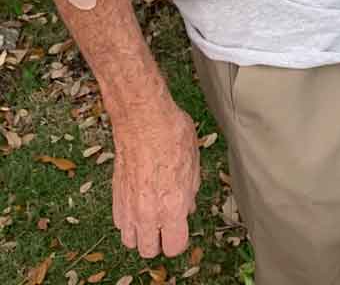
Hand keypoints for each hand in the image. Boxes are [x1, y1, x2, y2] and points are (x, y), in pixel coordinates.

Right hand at [112, 101, 200, 257]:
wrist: (143, 118)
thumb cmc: (172, 134)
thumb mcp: (194, 162)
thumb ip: (190, 192)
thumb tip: (187, 207)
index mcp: (173, 206)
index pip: (174, 247)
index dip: (180, 239)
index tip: (182, 229)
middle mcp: (148, 212)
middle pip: (149, 251)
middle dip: (159, 241)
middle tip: (167, 225)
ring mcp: (128, 206)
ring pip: (130, 241)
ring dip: (141, 233)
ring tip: (151, 217)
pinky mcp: (115, 196)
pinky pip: (120, 222)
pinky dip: (128, 219)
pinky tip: (138, 204)